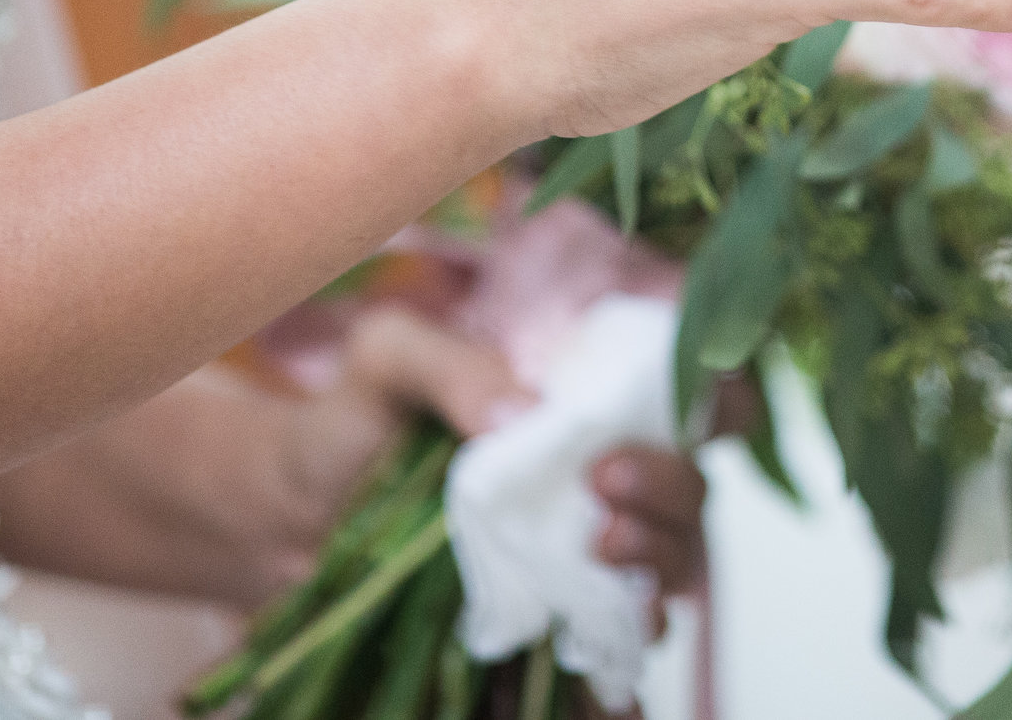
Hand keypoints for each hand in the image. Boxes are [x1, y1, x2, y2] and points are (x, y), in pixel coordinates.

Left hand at [266, 312, 719, 631]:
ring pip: (676, 567)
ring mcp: (587, 560)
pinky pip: (623, 646)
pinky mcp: (557, 626)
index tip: (705, 406)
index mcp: (591, 407)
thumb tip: (521, 409)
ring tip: (600, 551)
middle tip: (605, 482)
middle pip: (694, 490)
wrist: (287, 524)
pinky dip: (630, 648)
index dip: (724, 399)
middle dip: (670, 487)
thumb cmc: (350, 424)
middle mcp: (608, 483)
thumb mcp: (385, 362)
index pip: (698, 397)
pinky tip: (609, 650)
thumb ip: (446, 362)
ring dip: (658, 559)